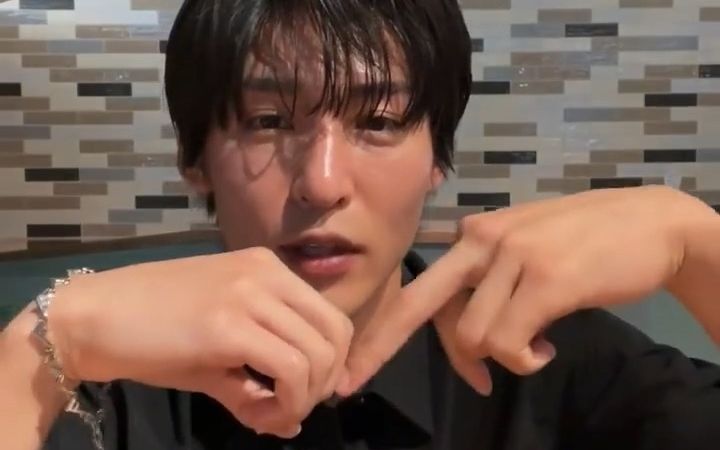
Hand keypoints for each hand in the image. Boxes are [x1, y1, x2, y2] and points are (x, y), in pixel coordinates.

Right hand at [48, 247, 352, 436]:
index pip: (333, 318)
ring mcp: (249, 294)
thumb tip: (293, 424)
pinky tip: (261, 415)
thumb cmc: (154, 332)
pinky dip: (288, 402)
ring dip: (305, 397)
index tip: (307, 394)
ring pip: (318, 354)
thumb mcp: (217, 352)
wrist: (94, 318)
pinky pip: (290, 369)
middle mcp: (268, 272)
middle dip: (325, 383)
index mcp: (269, 269)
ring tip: (271, 414)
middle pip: (336, 334)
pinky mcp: (229, 325)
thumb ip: (258, 383)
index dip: (332, 365)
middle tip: (291, 408)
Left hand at [339, 186, 710, 395]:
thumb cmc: (588, 241)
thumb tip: (470, 346)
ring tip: (537, 346)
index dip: (385, 332)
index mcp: (473, 235)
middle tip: (347, 383)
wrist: (652, 222)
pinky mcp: (545, 279)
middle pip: (415, 303)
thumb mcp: (525, 254)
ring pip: (472, 336)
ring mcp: (512, 257)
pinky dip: (525, 360)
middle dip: (376, 347)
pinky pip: (508, 342)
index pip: (419, 289)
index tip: (358, 365)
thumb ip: (490, 288)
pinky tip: (549, 347)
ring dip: (501, 358)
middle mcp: (481, 240)